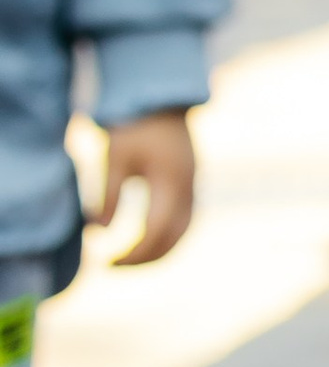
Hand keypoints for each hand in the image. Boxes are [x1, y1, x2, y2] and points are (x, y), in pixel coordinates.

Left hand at [92, 110, 194, 266]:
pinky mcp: (190, 186)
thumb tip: (98, 230)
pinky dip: (165, 239)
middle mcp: (188, 189)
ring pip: (182, 234)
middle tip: (111, 267)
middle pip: (173, 239)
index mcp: (171, 182)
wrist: (162, 100)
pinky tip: (143, 242)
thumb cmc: (136, 126)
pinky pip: (184, 222)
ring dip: (157, 252)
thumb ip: (108, 193)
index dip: (132, 253)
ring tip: (127, 260)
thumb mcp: (115, 156)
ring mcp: (193, 187)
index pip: (155, 231)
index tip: (106, 263)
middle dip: (144, 259)